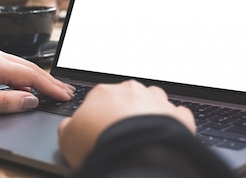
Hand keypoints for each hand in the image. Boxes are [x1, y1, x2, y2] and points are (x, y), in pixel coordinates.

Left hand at [0, 45, 73, 115]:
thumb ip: (3, 102)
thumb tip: (30, 100)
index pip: (30, 75)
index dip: (51, 87)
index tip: (65, 95)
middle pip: (29, 67)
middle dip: (50, 81)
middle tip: (67, 93)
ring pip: (20, 65)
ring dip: (37, 78)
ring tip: (53, 90)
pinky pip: (9, 65)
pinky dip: (23, 76)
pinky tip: (25, 86)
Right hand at [57, 80, 194, 168]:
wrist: (135, 154)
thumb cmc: (100, 144)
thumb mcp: (67, 139)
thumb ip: (67, 128)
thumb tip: (68, 126)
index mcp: (103, 92)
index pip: (100, 99)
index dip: (100, 116)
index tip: (100, 131)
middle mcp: (132, 90)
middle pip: (128, 97)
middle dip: (126, 112)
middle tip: (121, 135)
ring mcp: (157, 101)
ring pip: (154, 101)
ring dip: (150, 113)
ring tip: (144, 135)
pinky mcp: (178, 116)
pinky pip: (177, 115)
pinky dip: (174, 123)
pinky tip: (165, 136)